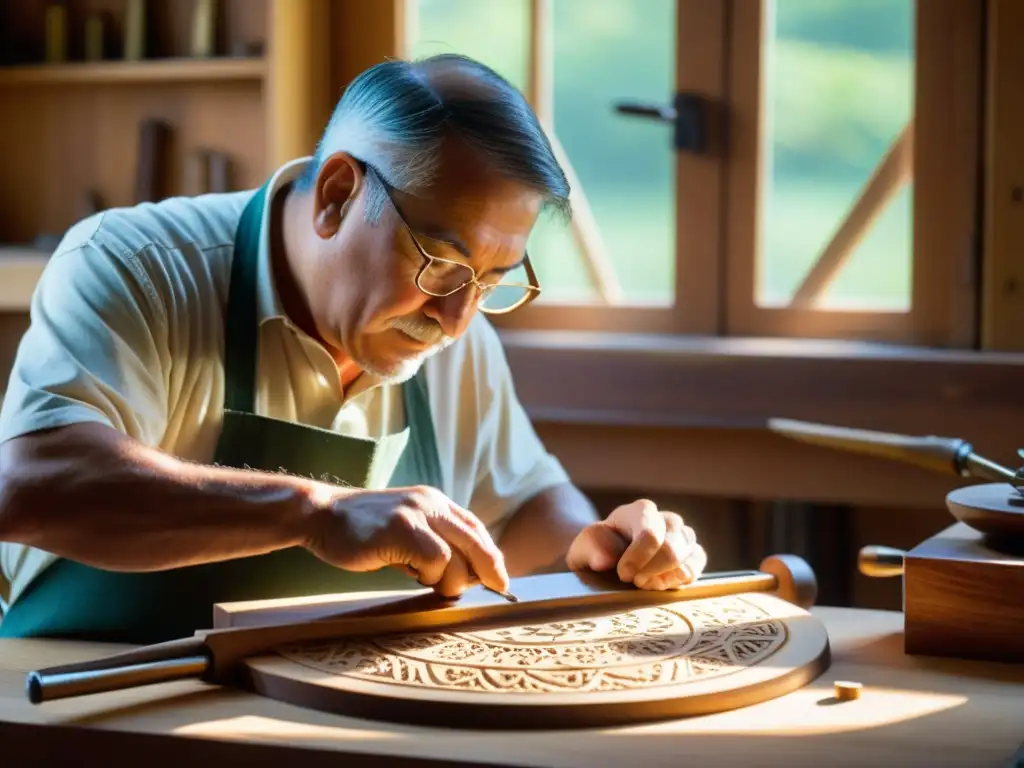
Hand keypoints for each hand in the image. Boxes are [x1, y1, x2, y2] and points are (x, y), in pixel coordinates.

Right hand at [301, 484, 508, 597]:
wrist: (322, 515)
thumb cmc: (362, 531)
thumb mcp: (404, 529)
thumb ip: (431, 543)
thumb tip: (462, 576)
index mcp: (433, 501)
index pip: (474, 527)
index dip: (490, 553)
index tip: (500, 577)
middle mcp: (431, 503)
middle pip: (476, 539)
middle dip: (490, 568)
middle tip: (500, 589)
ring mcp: (417, 514)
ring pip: (457, 556)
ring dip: (446, 578)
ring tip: (421, 578)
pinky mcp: (403, 529)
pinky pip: (436, 560)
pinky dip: (428, 575)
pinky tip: (406, 572)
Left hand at [565, 499, 705, 589]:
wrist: (606, 561)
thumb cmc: (597, 552)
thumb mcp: (583, 548)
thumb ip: (592, 548)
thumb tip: (607, 558)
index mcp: (640, 511)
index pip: (650, 533)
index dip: (638, 558)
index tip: (623, 574)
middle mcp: (666, 520)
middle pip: (671, 548)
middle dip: (650, 570)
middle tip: (633, 581)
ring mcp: (682, 537)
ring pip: (688, 557)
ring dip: (665, 577)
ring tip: (644, 584)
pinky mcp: (692, 556)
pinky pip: (695, 567)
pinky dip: (679, 580)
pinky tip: (659, 585)